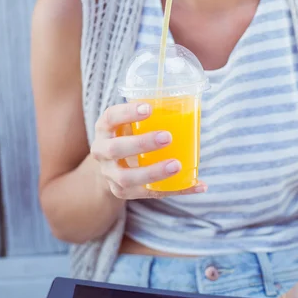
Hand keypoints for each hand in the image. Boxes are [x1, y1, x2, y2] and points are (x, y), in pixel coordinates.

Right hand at [90, 102, 206, 199]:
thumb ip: (148, 114)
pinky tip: (196, 185)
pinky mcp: (123, 192)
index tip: (150, 108)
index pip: (110, 117)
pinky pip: (149, 193)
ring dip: (153, 172)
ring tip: (176, 165)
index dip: (127, 112)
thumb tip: (191, 104)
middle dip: (141, 143)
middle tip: (167, 137)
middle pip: (115, 149)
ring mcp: (110, 175)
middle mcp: (101, 151)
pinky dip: (174, 190)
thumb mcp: (129, 121)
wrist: (109, 165)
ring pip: (127, 178)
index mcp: (104, 128)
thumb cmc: (127, 134)